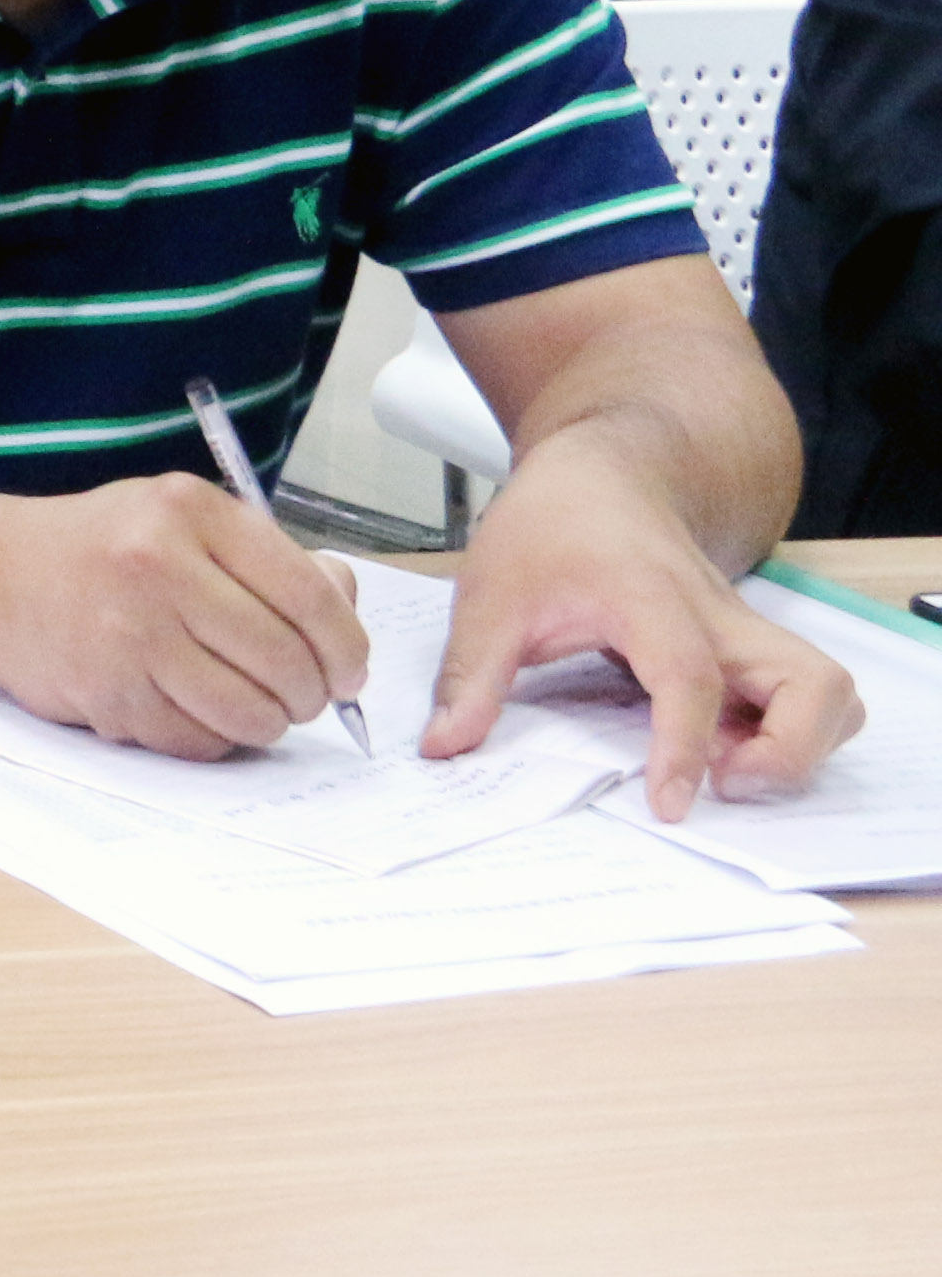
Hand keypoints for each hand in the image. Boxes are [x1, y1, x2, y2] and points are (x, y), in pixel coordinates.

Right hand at [0, 473, 368, 760]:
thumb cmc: (105, 550)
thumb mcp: (184, 522)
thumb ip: (271, 559)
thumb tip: (345, 613)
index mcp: (189, 512)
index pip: (308, 595)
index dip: (346, 647)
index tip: (349, 671)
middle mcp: (156, 566)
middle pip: (285, 661)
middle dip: (311, 694)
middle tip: (304, 696)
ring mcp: (127, 633)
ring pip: (249, 712)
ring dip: (268, 722)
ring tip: (254, 706)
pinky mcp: (106, 692)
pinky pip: (199, 741)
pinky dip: (214, 738)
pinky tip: (198, 710)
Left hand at [431, 438, 861, 819]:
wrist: (603, 472)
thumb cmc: (553, 526)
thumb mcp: (491, 594)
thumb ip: (471, 674)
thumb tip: (444, 746)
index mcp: (653, 600)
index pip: (689, 677)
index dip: (685, 746)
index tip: (670, 804)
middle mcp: (721, 620)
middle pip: (816, 686)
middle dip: (792, 752)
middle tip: (726, 783)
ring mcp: (746, 636)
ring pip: (832, 693)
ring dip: (803, 745)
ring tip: (731, 769)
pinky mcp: (751, 650)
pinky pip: (808, 698)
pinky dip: (793, 733)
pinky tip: (728, 746)